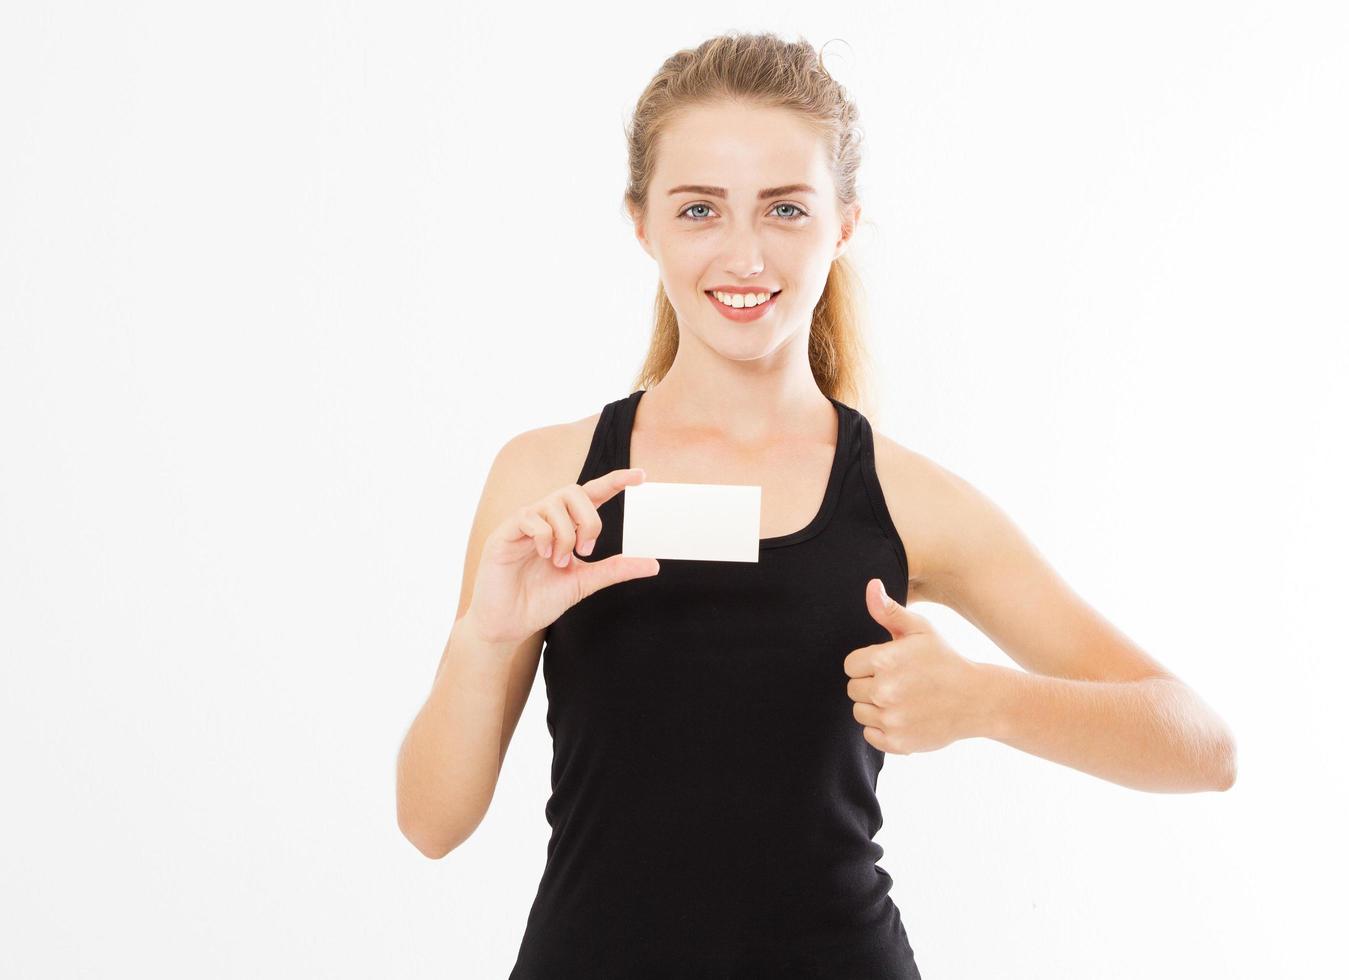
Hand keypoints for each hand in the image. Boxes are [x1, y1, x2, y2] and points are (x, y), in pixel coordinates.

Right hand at [465, 467, 660, 645]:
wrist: (508, 624)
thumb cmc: (541, 600)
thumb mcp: (585, 581)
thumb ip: (615, 569)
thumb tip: (653, 564)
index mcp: (565, 526)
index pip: (592, 493)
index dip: (616, 481)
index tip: (642, 476)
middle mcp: (545, 518)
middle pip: (574, 491)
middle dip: (588, 520)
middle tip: (586, 551)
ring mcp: (524, 523)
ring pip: (554, 503)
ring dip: (565, 535)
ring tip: (560, 562)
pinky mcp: (504, 533)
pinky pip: (530, 517)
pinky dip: (544, 536)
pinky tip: (543, 557)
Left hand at [844, 578, 985, 753]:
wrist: (978, 699)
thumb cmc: (945, 659)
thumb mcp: (921, 629)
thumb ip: (889, 610)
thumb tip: (871, 586)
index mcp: (885, 660)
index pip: (850, 665)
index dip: (867, 664)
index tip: (887, 665)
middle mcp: (884, 690)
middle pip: (853, 689)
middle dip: (870, 684)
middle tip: (898, 682)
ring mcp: (891, 719)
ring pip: (859, 712)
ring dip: (875, 707)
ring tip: (901, 699)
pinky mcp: (898, 742)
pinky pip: (870, 736)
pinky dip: (883, 729)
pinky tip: (903, 716)